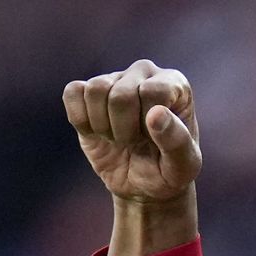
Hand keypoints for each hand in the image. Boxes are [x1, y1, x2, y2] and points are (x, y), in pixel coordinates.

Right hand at [63, 59, 201, 202]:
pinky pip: (73, 93)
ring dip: (103, 126)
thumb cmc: (169, 171)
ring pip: (95, 90)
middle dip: (124, 130)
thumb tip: (156, 113)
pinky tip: (97, 132)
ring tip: (119, 138)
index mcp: (175, 83)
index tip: (156, 139)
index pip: (153, 92)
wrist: (142, 183)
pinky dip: (81, 121)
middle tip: (135, 142)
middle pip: (120, 95)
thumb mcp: (183, 166)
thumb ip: (177, 141)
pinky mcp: (86, 89)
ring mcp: (114, 78)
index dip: (149, 124)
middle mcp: (145, 72)